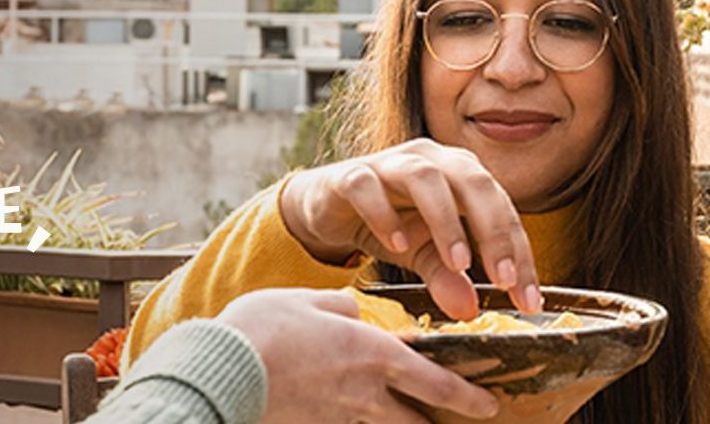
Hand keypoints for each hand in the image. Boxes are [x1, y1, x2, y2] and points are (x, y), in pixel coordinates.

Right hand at [217, 288, 499, 422]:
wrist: (222, 371)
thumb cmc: (261, 327)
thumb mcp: (305, 299)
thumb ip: (339, 304)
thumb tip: (354, 310)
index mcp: (371, 352)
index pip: (435, 381)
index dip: (466, 396)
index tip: (487, 404)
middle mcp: (364, 392)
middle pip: (416, 421)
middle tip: (457, 421)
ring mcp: (339, 418)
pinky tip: (355, 420)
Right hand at [280, 138, 541, 318]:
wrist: (330, 207)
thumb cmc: (389, 221)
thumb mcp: (422, 254)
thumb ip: (448, 276)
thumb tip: (469, 311)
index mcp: (461, 174)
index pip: (502, 210)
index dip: (518, 254)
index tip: (527, 300)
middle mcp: (432, 160)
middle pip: (474, 181)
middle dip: (493, 231)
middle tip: (502, 279)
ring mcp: (390, 163)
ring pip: (426, 178)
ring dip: (445, 220)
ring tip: (457, 263)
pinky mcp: (351, 175)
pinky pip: (369, 186)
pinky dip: (384, 213)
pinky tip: (396, 244)